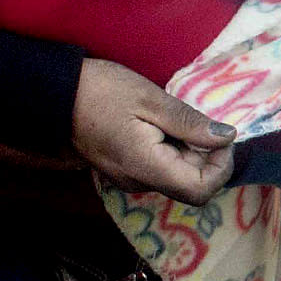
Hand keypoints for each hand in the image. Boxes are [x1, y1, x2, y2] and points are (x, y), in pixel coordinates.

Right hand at [72, 58, 233, 201]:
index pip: (201, 190)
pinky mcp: (124, 170)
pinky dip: (172, 151)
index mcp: (146, 167)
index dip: (220, 167)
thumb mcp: (151, 99)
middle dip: (206, 157)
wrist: (53, 92)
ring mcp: (129, 179)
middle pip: (191, 185)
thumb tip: (228, 138)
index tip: (218, 137)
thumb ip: (190, 123)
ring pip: (176, 177)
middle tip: (195, 122)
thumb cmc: (100, 90)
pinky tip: (161, 126)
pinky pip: (160, 169)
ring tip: (173, 121)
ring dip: (188, 152)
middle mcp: (138, 182)